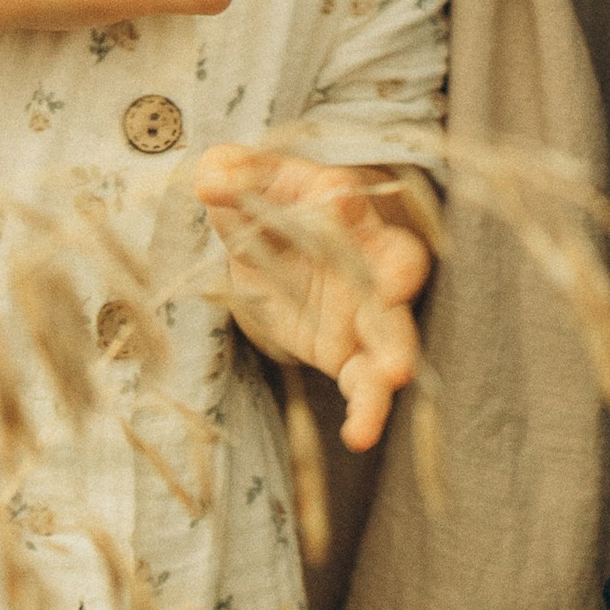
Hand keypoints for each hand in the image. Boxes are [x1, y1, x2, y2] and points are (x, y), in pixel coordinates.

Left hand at [197, 150, 433, 453]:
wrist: (281, 250)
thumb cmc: (269, 204)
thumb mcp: (241, 183)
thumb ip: (229, 174)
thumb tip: (211, 179)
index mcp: (335, 205)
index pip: (343, 194)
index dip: (341, 196)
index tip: (338, 196)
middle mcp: (365, 255)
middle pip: (397, 260)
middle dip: (399, 272)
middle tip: (395, 286)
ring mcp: (365, 309)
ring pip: (393, 329)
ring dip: (396, 351)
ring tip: (394, 375)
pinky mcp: (353, 354)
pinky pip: (366, 384)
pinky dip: (368, 409)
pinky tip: (359, 435)